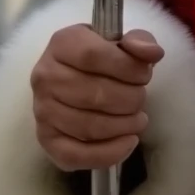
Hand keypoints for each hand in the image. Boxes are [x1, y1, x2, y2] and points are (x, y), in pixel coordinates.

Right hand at [31, 25, 164, 171]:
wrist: (77, 74)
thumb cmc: (104, 55)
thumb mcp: (123, 40)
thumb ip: (140, 40)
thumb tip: (152, 53)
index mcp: (63, 43)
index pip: (94, 56)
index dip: (127, 68)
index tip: (146, 74)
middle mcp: (45, 76)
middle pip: (94, 94)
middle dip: (130, 99)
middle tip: (142, 98)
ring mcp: (42, 110)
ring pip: (87, 126)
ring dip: (123, 126)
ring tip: (139, 120)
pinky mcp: (45, 139)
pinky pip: (73, 155)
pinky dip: (106, 154)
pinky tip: (128, 143)